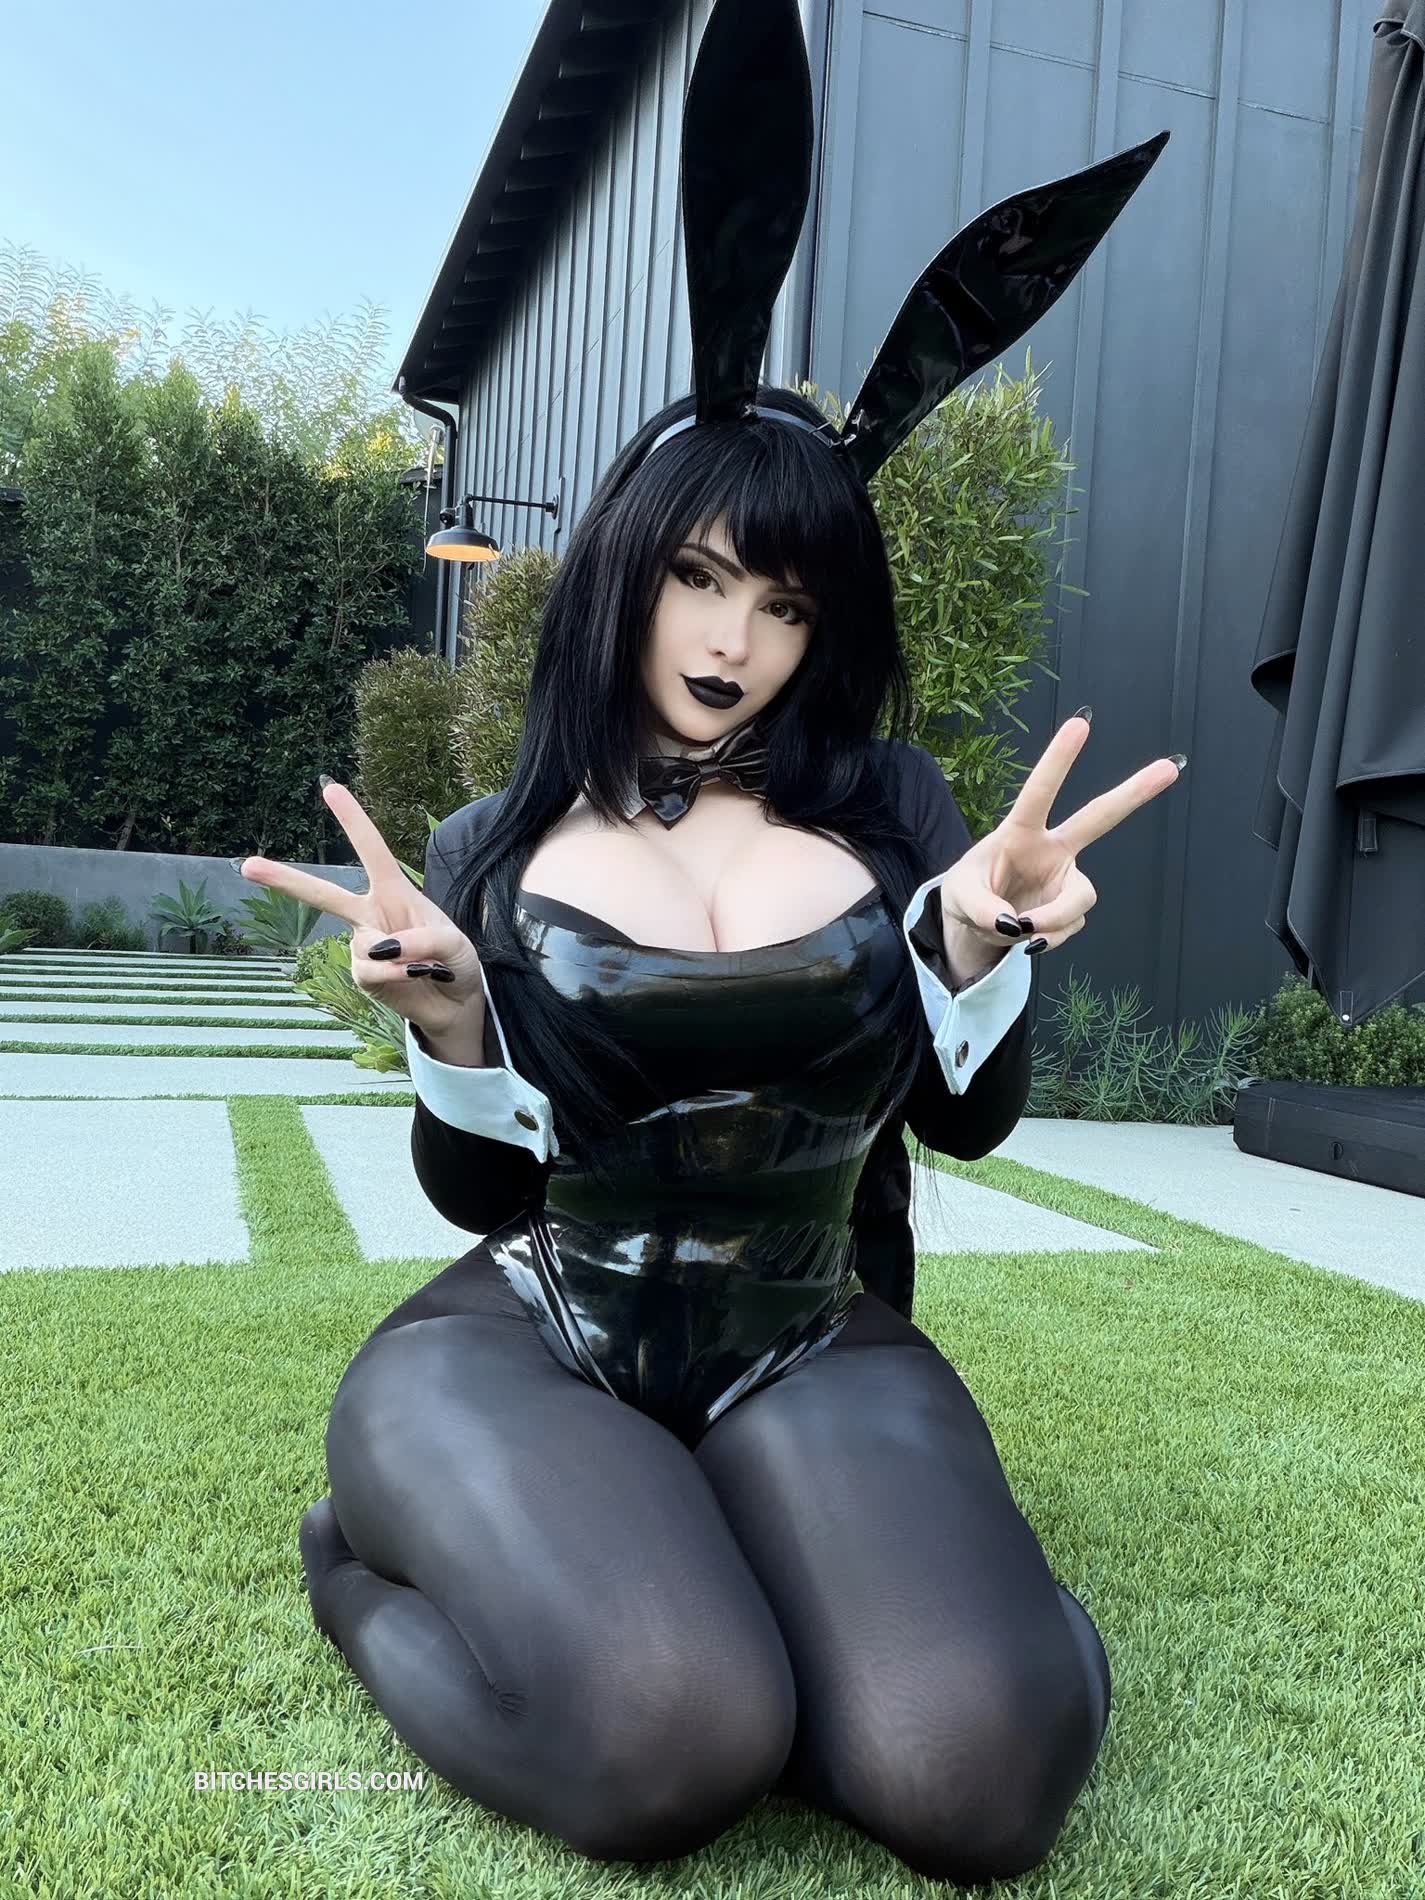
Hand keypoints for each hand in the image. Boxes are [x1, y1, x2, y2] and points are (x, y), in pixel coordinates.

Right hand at [236, 781, 484, 1039]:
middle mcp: (372, 914)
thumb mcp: (455, 943)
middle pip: (324, 894)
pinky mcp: (363, 975)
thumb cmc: (455, 962)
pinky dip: (396, 975)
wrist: (455, 1003)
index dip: (352, 820)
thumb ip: (425, 938)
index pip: (372, 850)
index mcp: (395, 891)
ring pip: (366, 944)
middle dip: (285, 880)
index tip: (329, 788)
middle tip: (247, 865)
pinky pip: (372, 971)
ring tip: (425, 965)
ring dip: (401, 956)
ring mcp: (363, 945)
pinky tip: (413, 977)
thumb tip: (382, 948)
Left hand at [938, 715, 1185, 960]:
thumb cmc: (966, 894)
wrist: (975, 925)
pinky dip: (1047, 938)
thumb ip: (982, 908)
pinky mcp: (1069, 908)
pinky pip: (1069, 926)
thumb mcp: (958, 897)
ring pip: (1082, 897)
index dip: (1059, 760)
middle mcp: (1052, 848)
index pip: (1040, 791)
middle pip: (1098, 818)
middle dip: (1134, 793)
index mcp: (1020, 831)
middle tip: (1170, 767)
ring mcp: (1065, 878)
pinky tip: (1028, 940)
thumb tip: (1017, 925)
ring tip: (1024, 931)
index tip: (1080, 723)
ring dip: (1055, 919)